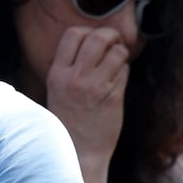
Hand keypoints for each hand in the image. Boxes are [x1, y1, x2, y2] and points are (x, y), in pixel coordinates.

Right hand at [44, 26, 128, 165]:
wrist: (78, 151)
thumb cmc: (68, 119)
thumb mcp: (57, 89)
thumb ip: (68, 67)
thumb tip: (87, 43)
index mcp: (57, 73)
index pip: (73, 35)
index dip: (89, 31)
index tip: (96, 37)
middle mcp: (76, 77)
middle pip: (97, 38)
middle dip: (111, 35)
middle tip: (115, 41)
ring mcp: (96, 87)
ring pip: (116, 53)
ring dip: (121, 53)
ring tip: (119, 60)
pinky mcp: (114, 98)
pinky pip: (124, 72)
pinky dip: (125, 70)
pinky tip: (120, 77)